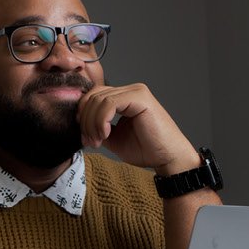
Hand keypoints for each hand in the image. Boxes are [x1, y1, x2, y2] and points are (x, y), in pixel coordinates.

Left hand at [77, 83, 200, 174]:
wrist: (168, 158)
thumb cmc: (146, 149)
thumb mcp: (113, 138)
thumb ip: (98, 127)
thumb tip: (80, 123)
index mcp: (124, 97)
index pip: (93, 96)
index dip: (83, 115)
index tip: (84, 137)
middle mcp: (130, 90)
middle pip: (93, 96)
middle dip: (85, 121)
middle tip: (90, 141)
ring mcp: (136, 92)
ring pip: (99, 100)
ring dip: (92, 123)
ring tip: (97, 141)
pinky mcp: (140, 97)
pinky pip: (110, 103)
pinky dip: (101, 120)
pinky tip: (105, 134)